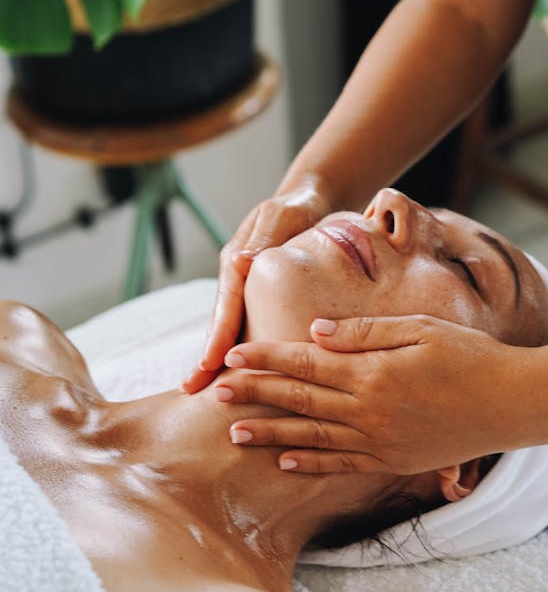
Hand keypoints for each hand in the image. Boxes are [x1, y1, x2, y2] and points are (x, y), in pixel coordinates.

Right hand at [182, 186, 331, 392]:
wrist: (310, 199)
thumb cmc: (298, 205)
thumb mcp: (282, 215)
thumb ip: (264, 237)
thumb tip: (238, 262)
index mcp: (236, 262)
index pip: (225, 304)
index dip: (217, 335)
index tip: (206, 363)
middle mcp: (236, 279)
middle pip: (221, 322)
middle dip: (207, 356)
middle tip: (192, 390)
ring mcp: (246, 290)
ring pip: (232, 328)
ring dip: (222, 358)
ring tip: (210, 392)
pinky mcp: (261, 297)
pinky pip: (250, 325)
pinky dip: (245, 348)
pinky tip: (246, 375)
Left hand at [216, 315, 538, 473]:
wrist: (514, 404)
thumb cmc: (471, 357)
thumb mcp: (421, 328)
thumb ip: (365, 333)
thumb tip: (315, 331)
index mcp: (373, 372)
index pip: (305, 362)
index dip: (266, 358)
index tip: (232, 355)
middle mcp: (369, 410)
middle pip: (300, 400)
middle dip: (255, 395)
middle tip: (217, 393)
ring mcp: (380, 440)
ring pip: (312, 438)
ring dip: (271, 435)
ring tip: (235, 434)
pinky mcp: (393, 460)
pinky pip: (342, 465)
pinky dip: (311, 464)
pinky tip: (285, 462)